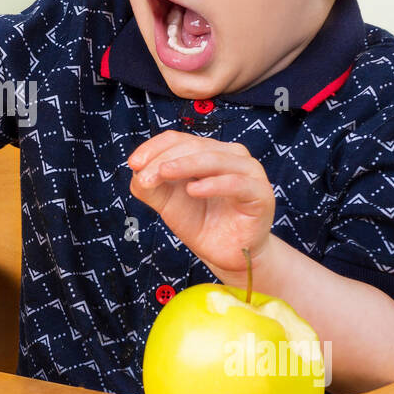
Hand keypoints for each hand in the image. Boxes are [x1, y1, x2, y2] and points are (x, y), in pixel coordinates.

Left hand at [126, 130, 275, 274]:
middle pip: (194, 146)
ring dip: (186, 164)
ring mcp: (248, 172)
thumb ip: (150, 185)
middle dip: (164, 159)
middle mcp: (230, 155)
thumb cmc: (200, 222)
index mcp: (208, 151)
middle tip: (144, 177)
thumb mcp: (167, 202)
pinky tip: (193, 190)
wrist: (225, 254)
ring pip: (215, 159)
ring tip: (163, 174)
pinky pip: (237, 183)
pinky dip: (213, 184)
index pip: (178, 139)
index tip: (133, 164)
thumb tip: (137, 172)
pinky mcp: (260, 194)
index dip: (154, 147)